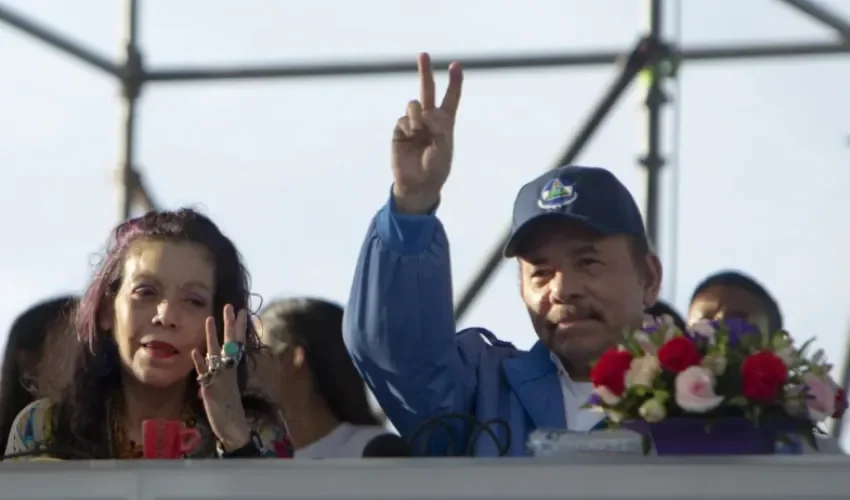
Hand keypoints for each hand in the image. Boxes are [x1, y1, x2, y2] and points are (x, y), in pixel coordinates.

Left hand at [192, 304, 251, 450]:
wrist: (233, 428)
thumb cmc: (229, 408)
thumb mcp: (227, 387)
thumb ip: (220, 373)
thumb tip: (209, 359)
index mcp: (233, 369)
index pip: (238, 343)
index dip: (239, 328)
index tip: (243, 311)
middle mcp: (228, 371)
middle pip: (230, 343)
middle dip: (230, 325)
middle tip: (231, 307)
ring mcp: (220, 378)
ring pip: (216, 353)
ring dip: (212, 336)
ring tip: (209, 319)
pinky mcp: (211, 388)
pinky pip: (204, 373)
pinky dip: (200, 362)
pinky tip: (195, 351)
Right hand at [391, 52, 463, 213]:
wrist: (417, 185)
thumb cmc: (435, 170)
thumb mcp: (443, 150)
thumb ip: (438, 130)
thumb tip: (425, 113)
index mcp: (445, 123)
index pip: (450, 98)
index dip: (454, 82)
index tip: (455, 65)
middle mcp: (429, 120)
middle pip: (428, 90)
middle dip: (425, 72)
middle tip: (423, 54)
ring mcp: (413, 124)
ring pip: (414, 104)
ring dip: (418, 112)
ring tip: (419, 128)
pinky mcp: (400, 131)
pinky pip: (404, 119)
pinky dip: (409, 125)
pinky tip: (411, 135)